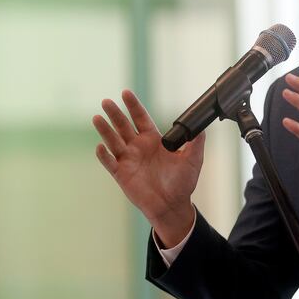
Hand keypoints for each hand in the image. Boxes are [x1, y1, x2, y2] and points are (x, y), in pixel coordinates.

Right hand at [92, 89, 204, 246]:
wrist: (173, 205)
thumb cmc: (182, 183)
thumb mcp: (193, 159)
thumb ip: (196, 142)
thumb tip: (201, 126)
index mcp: (153, 140)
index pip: (140, 118)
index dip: (133, 105)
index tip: (126, 93)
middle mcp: (138, 147)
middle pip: (123, 126)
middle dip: (115, 113)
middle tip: (106, 102)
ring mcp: (128, 160)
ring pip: (113, 141)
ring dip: (105, 130)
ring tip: (97, 118)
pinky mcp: (122, 174)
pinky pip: (110, 163)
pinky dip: (104, 155)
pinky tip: (101, 147)